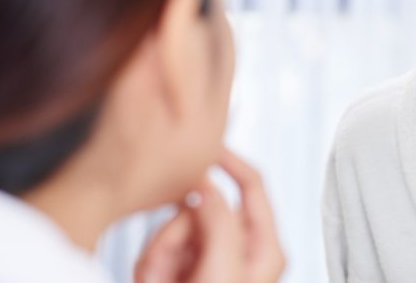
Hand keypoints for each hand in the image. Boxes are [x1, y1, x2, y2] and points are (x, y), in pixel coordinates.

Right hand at [134, 148, 285, 282]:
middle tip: (171, 266)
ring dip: (161, 251)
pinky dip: (151, 264)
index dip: (232, 161)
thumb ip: (219, 221)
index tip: (210, 146)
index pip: (253, 185)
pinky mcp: (184, 269)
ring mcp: (210, 259)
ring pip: (176, 226)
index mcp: (264, 248)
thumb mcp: (224, 269)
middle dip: (178, 230)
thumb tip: (206, 187)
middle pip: (204, 205)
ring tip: (162, 280)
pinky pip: (158, 248)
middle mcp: (239, 249)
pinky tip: (156, 282)